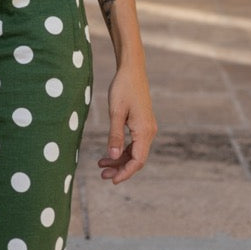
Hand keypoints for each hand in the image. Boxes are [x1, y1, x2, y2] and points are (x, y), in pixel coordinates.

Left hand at [98, 64, 156, 183]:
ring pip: (134, 151)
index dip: (125, 173)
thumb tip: (113, 156)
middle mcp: (149, 131)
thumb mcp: (116, 111)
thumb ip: (115, 135)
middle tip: (102, 174)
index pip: (138, 161)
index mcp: (144, 131)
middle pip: (136, 158)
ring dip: (119, 159)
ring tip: (101, 163)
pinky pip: (134, 142)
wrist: (132, 69)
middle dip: (120, 168)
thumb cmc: (123, 87)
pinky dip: (122, 149)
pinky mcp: (142, 123)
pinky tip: (109, 151)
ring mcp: (147, 127)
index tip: (112, 180)